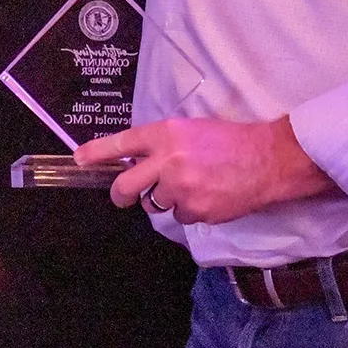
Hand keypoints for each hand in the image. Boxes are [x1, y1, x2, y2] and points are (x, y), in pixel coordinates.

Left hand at [74, 116, 336, 224]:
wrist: (267, 159)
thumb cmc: (230, 140)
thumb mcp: (191, 130)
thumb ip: (162, 144)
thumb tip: (136, 161)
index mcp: (166, 134)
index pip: (122, 144)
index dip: (97, 153)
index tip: (79, 160)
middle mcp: (168, 161)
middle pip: (125, 187)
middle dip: (121, 195)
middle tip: (124, 196)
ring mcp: (181, 189)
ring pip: (154, 205)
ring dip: (165, 200)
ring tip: (190, 186)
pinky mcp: (196, 211)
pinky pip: (180, 217)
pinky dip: (190, 211)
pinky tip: (207, 196)